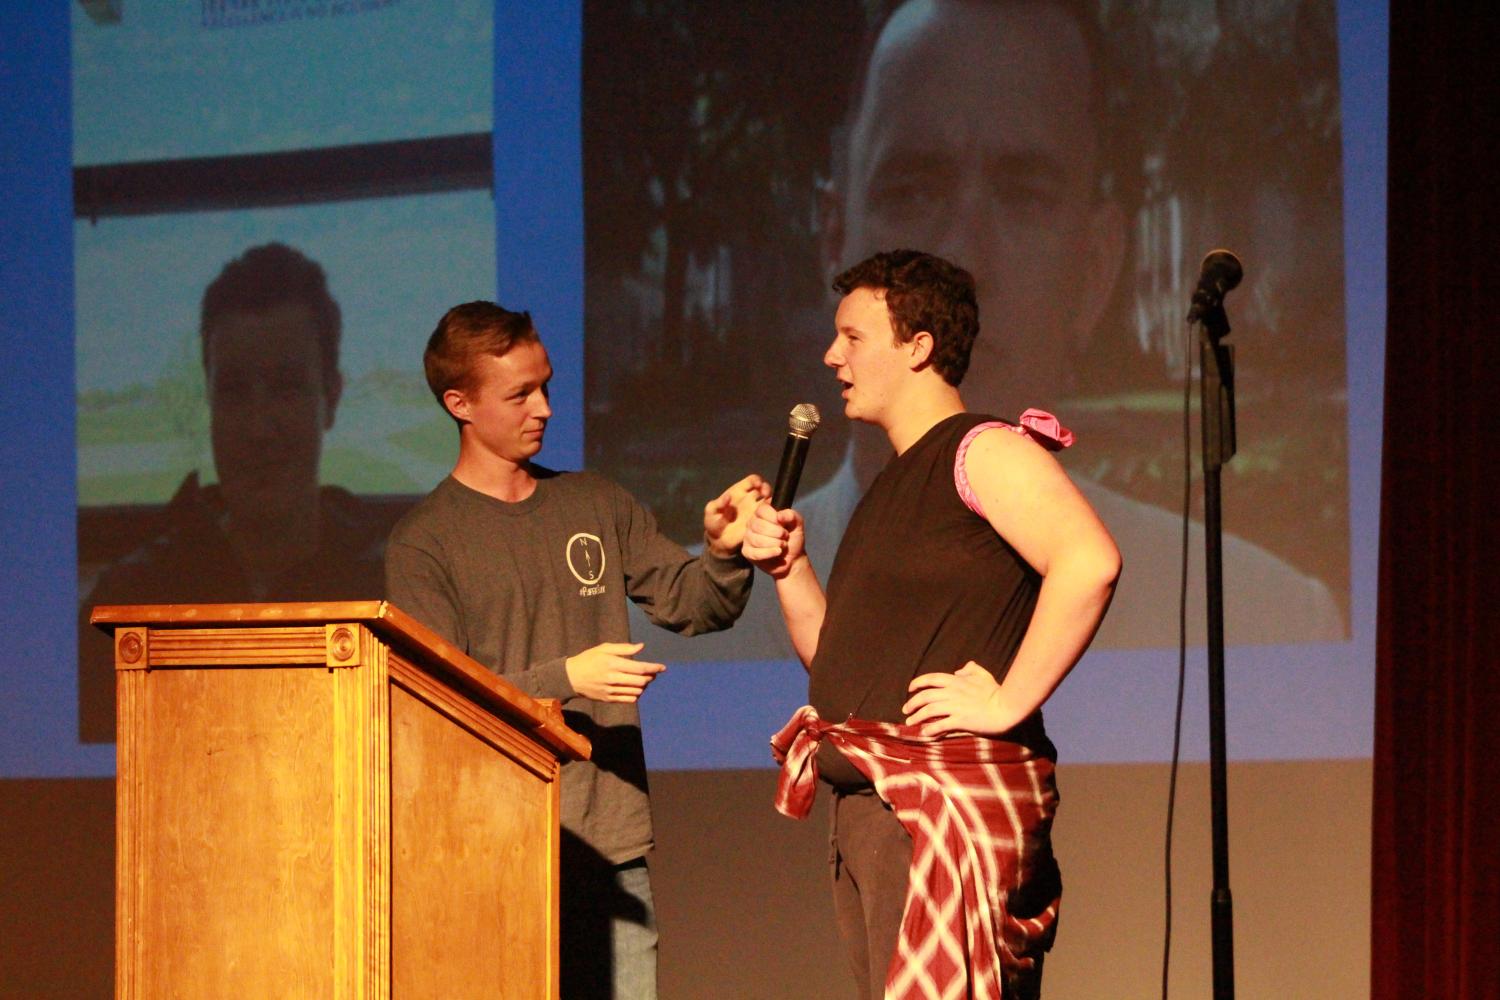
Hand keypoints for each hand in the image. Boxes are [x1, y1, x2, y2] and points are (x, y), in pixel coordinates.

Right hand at [565, 642, 664, 702]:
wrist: (571, 677)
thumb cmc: (588, 659)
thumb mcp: (604, 648)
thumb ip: (624, 648)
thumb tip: (641, 647)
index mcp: (613, 663)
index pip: (639, 668)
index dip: (653, 668)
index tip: (662, 667)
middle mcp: (613, 678)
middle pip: (640, 681)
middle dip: (650, 677)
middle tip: (653, 673)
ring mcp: (611, 690)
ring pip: (636, 691)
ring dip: (644, 686)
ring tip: (643, 680)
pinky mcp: (608, 699)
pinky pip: (629, 700)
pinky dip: (636, 695)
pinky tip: (635, 688)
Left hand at [704, 474, 771, 557]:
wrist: (719, 541)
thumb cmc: (713, 523)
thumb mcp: (711, 513)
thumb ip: (718, 504)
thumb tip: (727, 496)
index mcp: (738, 492)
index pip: (751, 481)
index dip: (756, 481)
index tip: (758, 485)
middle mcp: (750, 499)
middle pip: (764, 489)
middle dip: (767, 489)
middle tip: (766, 495)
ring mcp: (755, 511)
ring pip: (769, 502)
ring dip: (772, 502)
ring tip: (769, 507)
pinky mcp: (759, 522)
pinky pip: (769, 517)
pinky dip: (772, 515)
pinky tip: (769, 518)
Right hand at [740, 501, 805, 578]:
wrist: (793, 558)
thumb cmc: (793, 538)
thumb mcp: (797, 523)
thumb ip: (791, 515)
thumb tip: (779, 516)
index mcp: (762, 512)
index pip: (762, 509)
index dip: (774, 517)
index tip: (783, 524)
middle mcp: (752, 523)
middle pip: (759, 525)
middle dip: (777, 533)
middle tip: (785, 536)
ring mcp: (748, 537)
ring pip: (757, 539)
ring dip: (775, 543)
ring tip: (782, 545)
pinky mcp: (747, 551)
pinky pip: (755, 553)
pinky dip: (769, 553)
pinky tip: (778, 552)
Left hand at [902, 661, 1020, 735]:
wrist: (1006, 706)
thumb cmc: (996, 691)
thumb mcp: (983, 674)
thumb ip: (971, 669)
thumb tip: (959, 669)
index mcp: (956, 681)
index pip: (931, 679)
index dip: (917, 683)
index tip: (910, 689)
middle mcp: (952, 692)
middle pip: (925, 696)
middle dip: (912, 703)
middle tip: (905, 710)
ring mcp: (956, 706)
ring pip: (929, 710)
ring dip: (917, 717)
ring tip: (910, 723)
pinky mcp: (961, 720)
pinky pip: (941, 724)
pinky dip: (930, 729)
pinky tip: (925, 733)